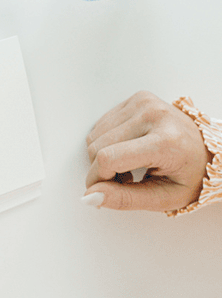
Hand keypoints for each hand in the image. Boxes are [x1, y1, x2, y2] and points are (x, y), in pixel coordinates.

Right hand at [84, 91, 211, 211]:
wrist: (207, 150)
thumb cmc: (190, 175)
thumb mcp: (163, 198)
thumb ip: (125, 199)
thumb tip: (90, 196)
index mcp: (166, 141)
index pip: (108, 158)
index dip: (97, 179)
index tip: (104, 192)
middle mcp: (154, 115)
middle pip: (97, 147)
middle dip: (102, 171)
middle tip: (125, 180)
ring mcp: (145, 103)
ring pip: (95, 137)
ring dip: (103, 157)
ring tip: (129, 165)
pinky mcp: (137, 99)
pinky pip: (101, 125)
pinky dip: (107, 143)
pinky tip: (127, 150)